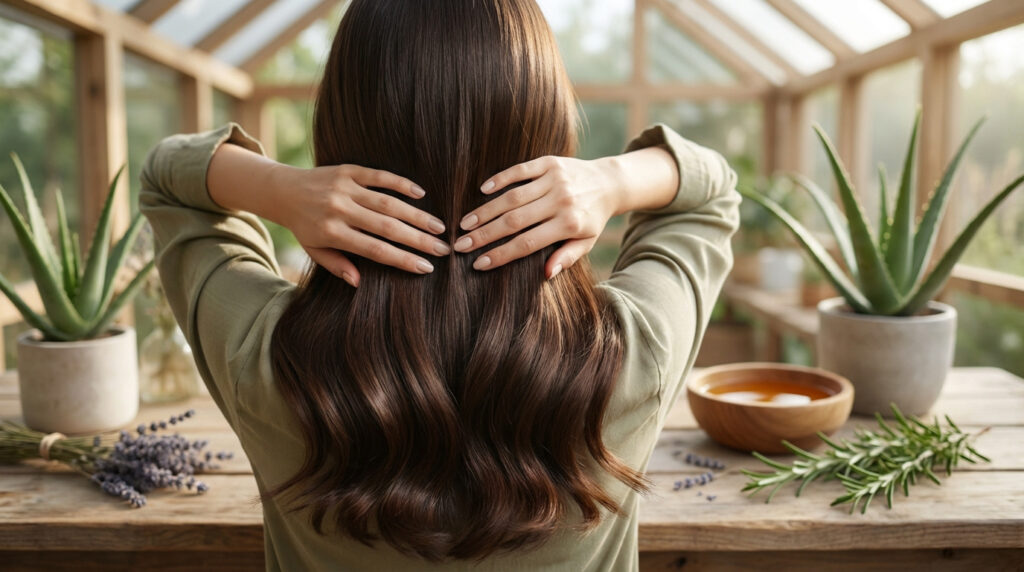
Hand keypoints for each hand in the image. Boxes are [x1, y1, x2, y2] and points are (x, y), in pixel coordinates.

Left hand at [276, 164, 449, 286]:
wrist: (283, 190)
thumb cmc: (303, 226)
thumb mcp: (314, 251)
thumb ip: (337, 266)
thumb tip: (359, 283)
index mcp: (333, 233)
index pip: (375, 250)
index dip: (403, 259)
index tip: (426, 267)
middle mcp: (340, 210)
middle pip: (387, 228)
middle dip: (418, 240)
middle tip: (444, 248)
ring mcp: (345, 188)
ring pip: (388, 203)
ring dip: (417, 215)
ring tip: (439, 227)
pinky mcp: (348, 170)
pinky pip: (380, 176)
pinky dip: (401, 184)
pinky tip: (421, 194)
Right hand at [454, 156, 619, 277]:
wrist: (609, 182)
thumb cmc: (592, 218)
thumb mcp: (586, 242)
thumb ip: (566, 257)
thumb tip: (545, 274)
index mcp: (568, 225)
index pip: (527, 243)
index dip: (501, 254)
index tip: (478, 263)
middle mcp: (560, 201)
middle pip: (514, 221)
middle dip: (484, 235)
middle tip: (460, 245)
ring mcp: (554, 180)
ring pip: (512, 197)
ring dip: (485, 211)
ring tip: (464, 223)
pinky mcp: (549, 163)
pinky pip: (520, 171)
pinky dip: (500, 179)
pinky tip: (482, 190)